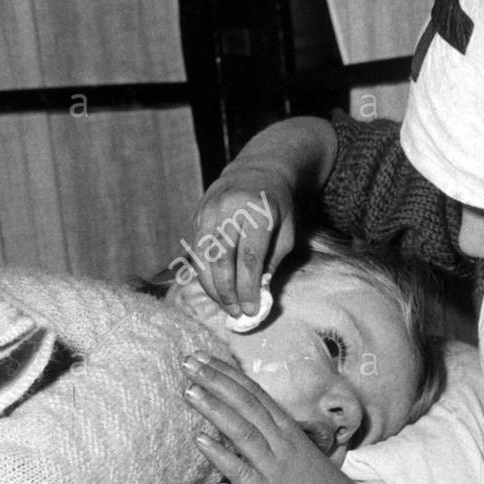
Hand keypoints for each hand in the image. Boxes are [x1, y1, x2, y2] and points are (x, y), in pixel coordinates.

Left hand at [182, 353, 360, 483]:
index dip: (227, 373)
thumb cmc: (314, 481)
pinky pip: (240, 469)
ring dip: (215, 408)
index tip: (201, 356)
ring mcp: (273, 465)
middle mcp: (280, 440)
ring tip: (190, 391)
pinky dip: (220, 453)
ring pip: (242, 430)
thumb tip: (236, 413)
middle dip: (216, 381)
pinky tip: (199, 439)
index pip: (252, 392)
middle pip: (245, 403)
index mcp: (286, 426)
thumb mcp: (294, 447)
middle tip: (188, 362)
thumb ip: (269, 430)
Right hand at [191, 168, 296, 316]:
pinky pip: (196, 250)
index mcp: (258, 211)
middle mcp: (229, 208)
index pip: (249, 257)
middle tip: (235, 312)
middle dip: (226, 291)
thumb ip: (272, 262)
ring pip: (202, 256)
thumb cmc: (278, 206)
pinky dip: (204, 273)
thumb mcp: (287, 232)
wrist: (258, 171)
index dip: (247, 288)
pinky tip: (215, 288)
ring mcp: (209, 210)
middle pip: (220, 259)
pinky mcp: (198, 215)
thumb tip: (257, 294)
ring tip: (224, 304)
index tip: (251, 310)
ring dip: (211, 286)